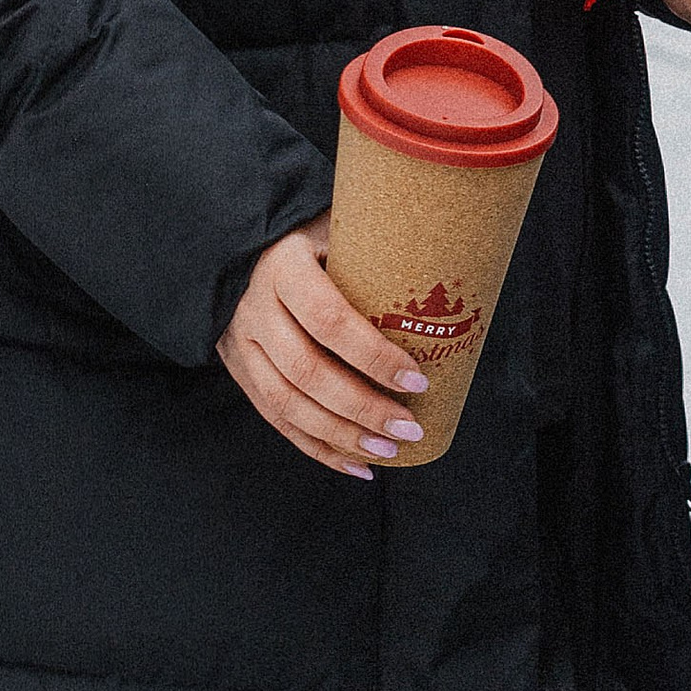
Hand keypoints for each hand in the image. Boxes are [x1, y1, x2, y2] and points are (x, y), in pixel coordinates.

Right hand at [216, 218, 428, 479]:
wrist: (239, 241)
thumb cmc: (310, 233)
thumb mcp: (337, 224)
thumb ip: (377, 245)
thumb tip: (452, 267)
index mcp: (282, 266)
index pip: (328, 319)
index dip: (374, 356)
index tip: (418, 380)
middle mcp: (253, 306)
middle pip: (306, 371)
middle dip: (362, 408)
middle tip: (409, 429)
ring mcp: (239, 341)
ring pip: (286, 403)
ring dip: (341, 436)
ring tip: (388, 452)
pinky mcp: (237, 368)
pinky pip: (274, 417)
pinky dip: (317, 448)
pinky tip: (356, 466)